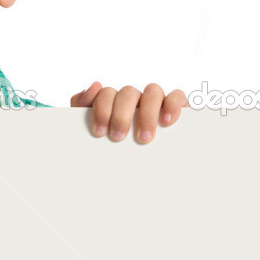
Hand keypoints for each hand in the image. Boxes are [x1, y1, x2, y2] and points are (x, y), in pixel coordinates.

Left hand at [70, 82, 187, 142]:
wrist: (132, 173)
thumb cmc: (109, 148)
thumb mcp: (91, 132)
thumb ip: (82, 107)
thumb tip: (94, 86)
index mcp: (113, 102)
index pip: (106, 93)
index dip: (101, 110)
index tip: (99, 132)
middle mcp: (134, 99)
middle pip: (128, 93)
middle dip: (121, 115)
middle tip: (118, 137)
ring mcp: (155, 102)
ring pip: (152, 91)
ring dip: (147, 113)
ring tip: (143, 137)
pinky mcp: (175, 108)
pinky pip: (177, 97)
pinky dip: (172, 105)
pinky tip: (166, 122)